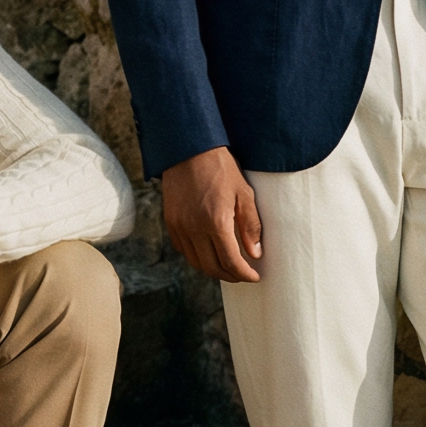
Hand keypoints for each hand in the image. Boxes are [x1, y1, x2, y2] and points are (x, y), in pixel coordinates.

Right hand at [162, 145, 262, 280]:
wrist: (189, 150)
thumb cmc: (221, 169)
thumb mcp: (244, 194)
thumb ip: (250, 226)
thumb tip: (254, 254)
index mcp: (216, 222)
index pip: (231, 261)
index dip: (244, 274)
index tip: (254, 276)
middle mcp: (194, 228)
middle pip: (212, 267)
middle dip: (230, 276)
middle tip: (243, 275)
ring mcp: (179, 227)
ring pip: (196, 262)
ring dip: (213, 269)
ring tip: (227, 266)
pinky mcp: (170, 222)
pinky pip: (183, 250)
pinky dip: (197, 257)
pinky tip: (208, 252)